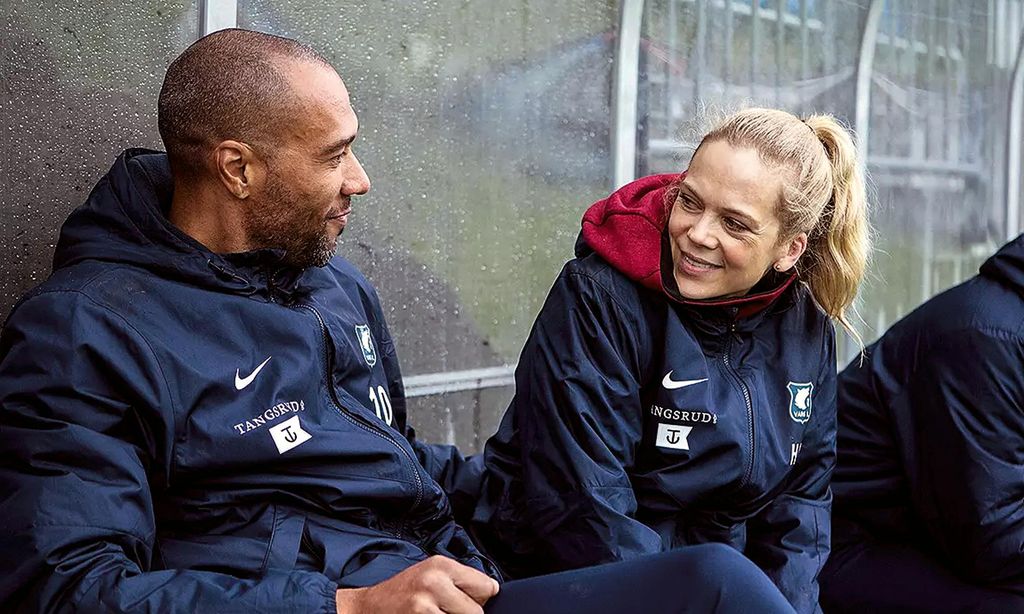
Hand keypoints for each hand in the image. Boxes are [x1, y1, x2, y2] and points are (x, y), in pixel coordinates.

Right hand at [335, 555, 499, 613]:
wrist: (368, 608)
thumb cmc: (403, 593)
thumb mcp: (432, 575)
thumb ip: (461, 581)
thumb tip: (493, 592)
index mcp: (441, 565)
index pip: (488, 588)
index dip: (479, 599)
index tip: (464, 601)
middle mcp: (434, 582)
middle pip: (477, 612)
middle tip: (443, 610)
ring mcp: (424, 606)